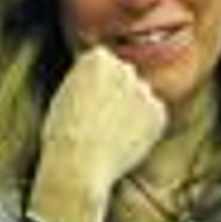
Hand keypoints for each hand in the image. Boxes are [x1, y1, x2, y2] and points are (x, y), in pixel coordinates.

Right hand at [30, 46, 166, 221]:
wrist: (79, 164)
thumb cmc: (62, 135)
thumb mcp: (64, 94)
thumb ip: (86, 81)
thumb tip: (99, 85)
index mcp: (97, 58)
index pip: (103, 64)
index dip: (94, 87)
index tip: (86, 103)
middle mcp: (125, 67)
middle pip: (124, 77)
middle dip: (117, 94)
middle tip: (101, 121)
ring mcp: (144, 89)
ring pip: (140, 97)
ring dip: (131, 111)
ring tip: (110, 135)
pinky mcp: (158, 112)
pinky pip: (153, 117)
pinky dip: (144, 129)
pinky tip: (124, 142)